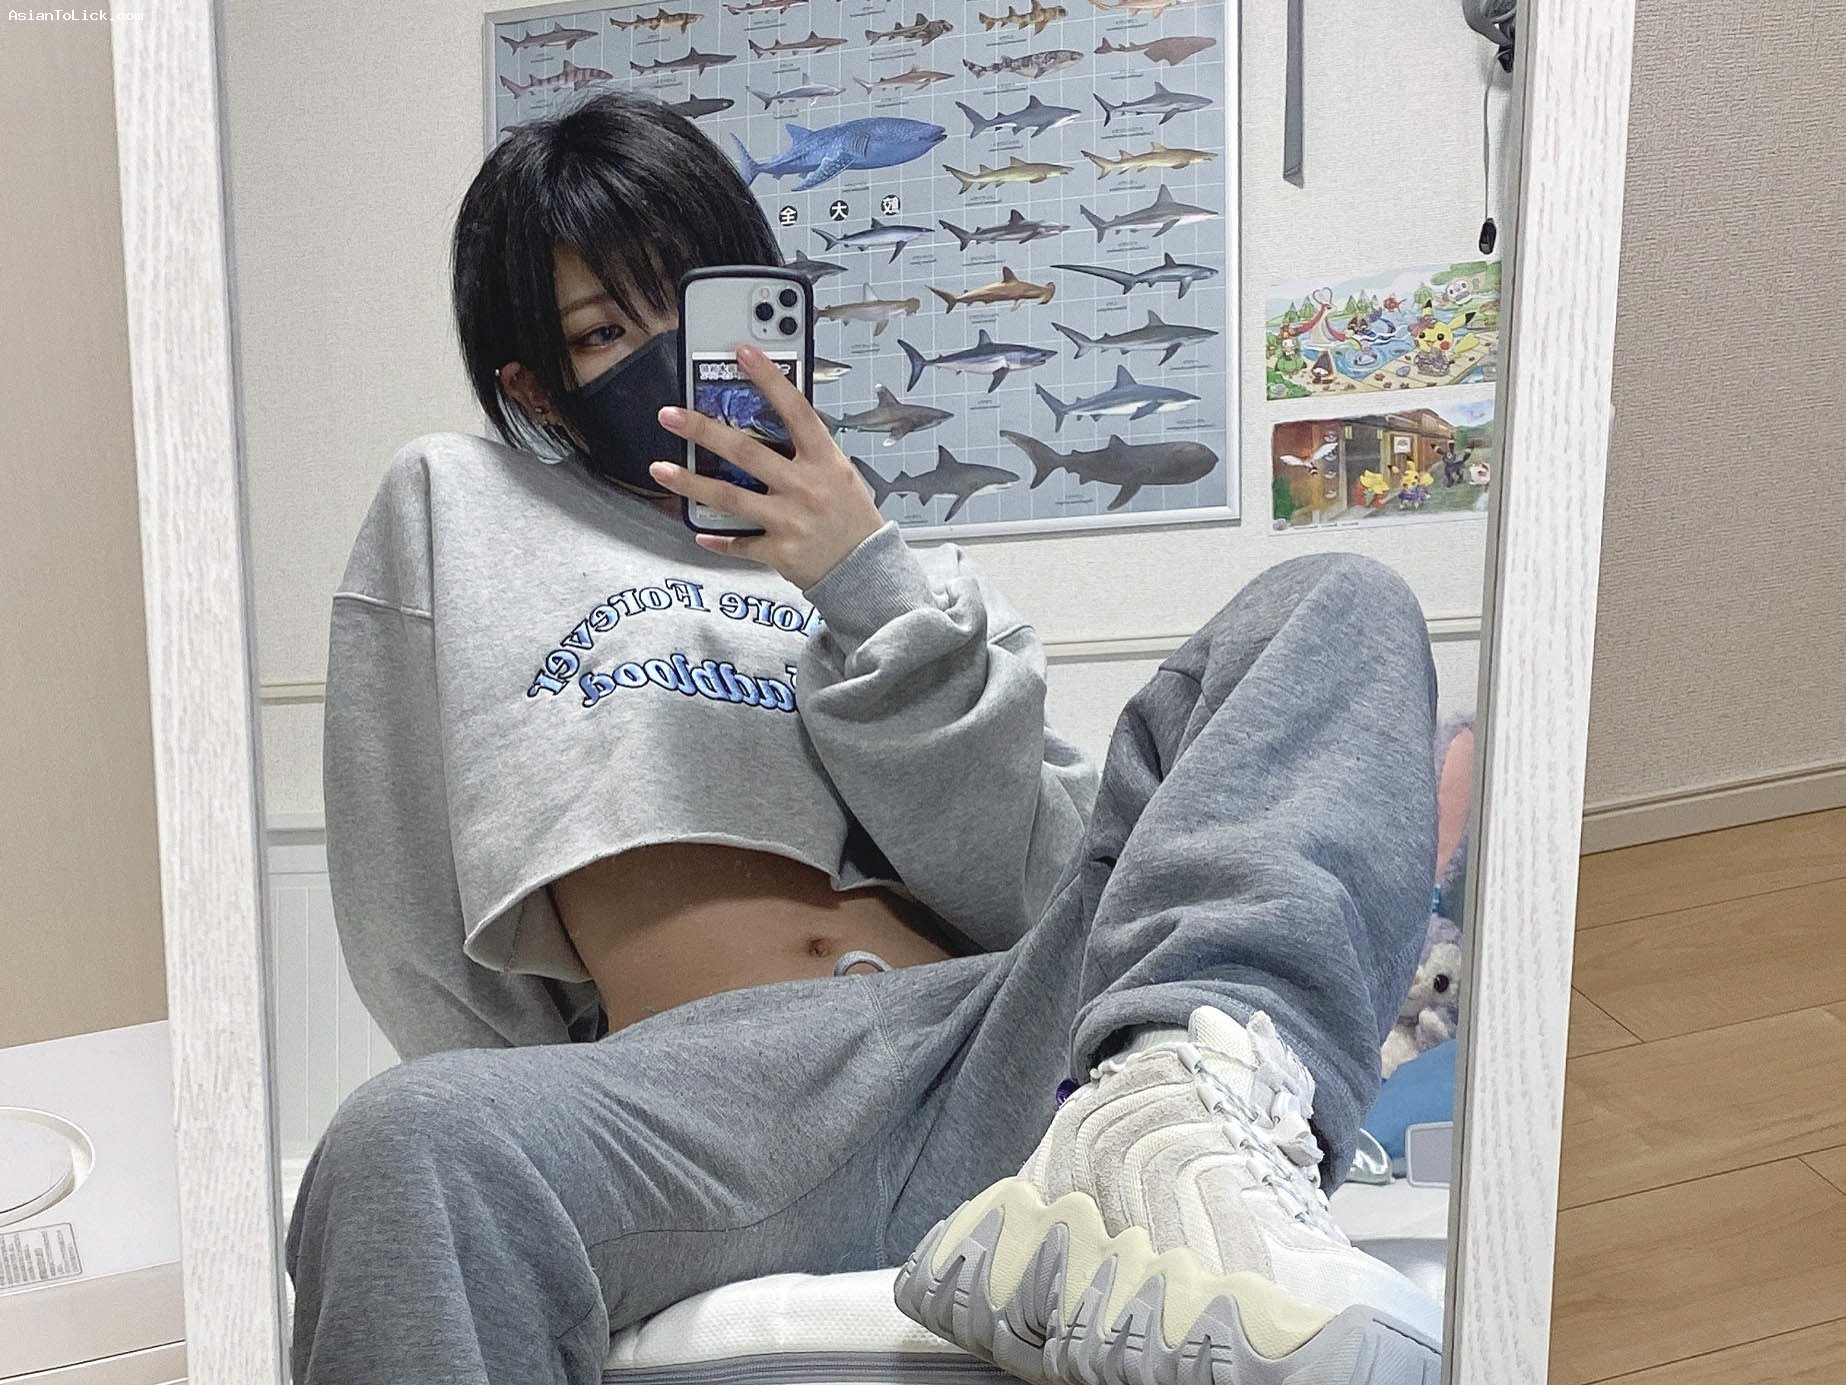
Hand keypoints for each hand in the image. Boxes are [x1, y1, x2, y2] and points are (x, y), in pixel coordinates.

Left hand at [650, 344, 885, 590]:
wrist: (868, 569)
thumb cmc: (853, 519)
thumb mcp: (841, 474)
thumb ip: (809, 453)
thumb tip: (771, 427)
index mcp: (825, 460)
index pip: (795, 410)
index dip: (769, 379)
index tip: (743, 353)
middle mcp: (806, 486)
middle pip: (746, 451)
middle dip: (703, 430)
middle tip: (671, 415)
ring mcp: (790, 519)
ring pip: (730, 497)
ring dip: (690, 483)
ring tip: (660, 469)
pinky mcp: (780, 550)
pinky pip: (740, 542)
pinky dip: (718, 539)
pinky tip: (699, 532)